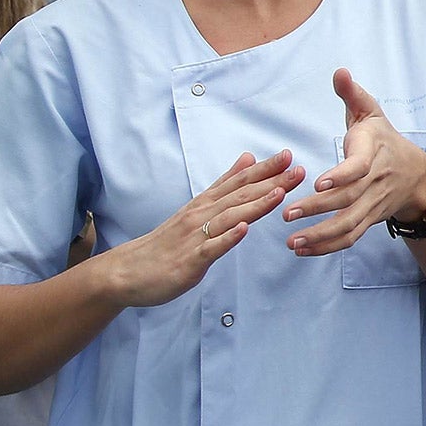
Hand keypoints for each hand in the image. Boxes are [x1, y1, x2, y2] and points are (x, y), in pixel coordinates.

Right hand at [99, 151, 302, 308]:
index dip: (264, 169)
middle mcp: (201, 215)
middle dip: (270, 181)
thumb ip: (224, 185)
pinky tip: (244, 229)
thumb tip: (248, 159)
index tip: (288, 155)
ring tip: (280, 192)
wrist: (128, 270)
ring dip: (255, 204)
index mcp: (205, 204)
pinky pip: (211, 248)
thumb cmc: (167, 242)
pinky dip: (228, 238)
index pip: (239, 182)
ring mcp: (195, 237)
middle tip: (296, 168)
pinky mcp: (190, 260)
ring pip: (230, 217)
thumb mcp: (197, 208)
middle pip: (240, 195)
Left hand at [283, 69, 425, 255]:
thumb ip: (353, 94)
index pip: (359, 167)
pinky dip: (327, 247)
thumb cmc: (384, 139)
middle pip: (348, 199)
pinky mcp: (369, 219)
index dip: (341, 175)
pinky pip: (350, 237)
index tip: (319, 181)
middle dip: (318, 209)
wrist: (417, 176)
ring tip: (293, 240)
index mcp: (373, 152)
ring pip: (349, 224)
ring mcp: (373, 203)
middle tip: (287, 213)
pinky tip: (303, 249)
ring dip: (320, 235)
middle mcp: (375, 182)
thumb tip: (339, 72)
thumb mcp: (371, 112)